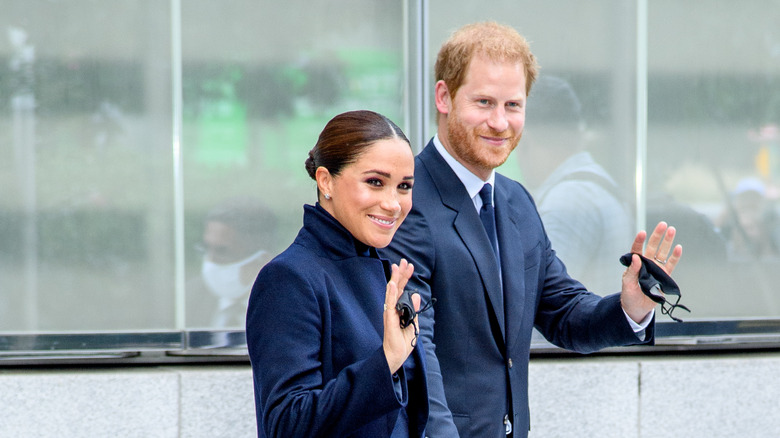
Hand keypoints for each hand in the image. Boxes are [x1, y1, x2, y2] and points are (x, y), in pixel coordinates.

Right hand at [382, 258, 418, 373]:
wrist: (396, 356)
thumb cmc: (403, 342)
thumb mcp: (413, 324)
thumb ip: (414, 310)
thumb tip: (416, 295)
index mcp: (399, 309)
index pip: (402, 290)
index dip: (406, 278)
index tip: (410, 266)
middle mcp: (393, 308)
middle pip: (397, 288)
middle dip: (401, 274)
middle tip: (404, 261)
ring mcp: (390, 312)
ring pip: (392, 292)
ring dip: (395, 279)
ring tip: (397, 266)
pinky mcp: (388, 318)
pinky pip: (389, 303)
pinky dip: (390, 293)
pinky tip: (391, 283)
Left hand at [621, 221, 682, 322]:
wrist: (637, 308)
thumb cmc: (629, 295)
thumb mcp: (627, 284)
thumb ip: (632, 271)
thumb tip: (636, 257)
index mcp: (635, 264)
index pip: (637, 250)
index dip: (639, 241)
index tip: (642, 232)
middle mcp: (646, 264)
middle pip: (652, 247)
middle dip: (657, 236)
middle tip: (663, 224)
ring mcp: (656, 269)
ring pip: (662, 253)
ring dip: (667, 242)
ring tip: (672, 230)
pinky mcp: (664, 276)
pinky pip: (671, 265)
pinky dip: (675, 257)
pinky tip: (678, 247)